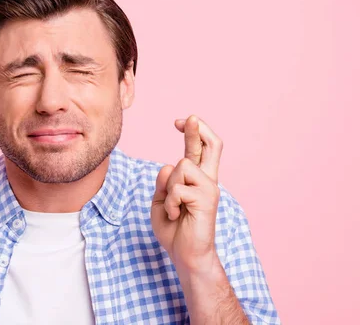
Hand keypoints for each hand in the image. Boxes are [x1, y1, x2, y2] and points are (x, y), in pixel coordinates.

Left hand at [151, 115, 222, 271]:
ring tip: (173, 209)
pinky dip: (169, 203)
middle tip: (189, 117)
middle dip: (198, 129)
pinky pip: (177, 188)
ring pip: (180, 166)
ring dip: (168, 188)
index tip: (180, 121)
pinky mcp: (207, 199)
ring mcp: (209, 188)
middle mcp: (207, 180)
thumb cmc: (173, 229)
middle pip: (211, 145)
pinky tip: (175, 215)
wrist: (185, 255)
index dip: (192, 132)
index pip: (199, 149)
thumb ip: (163, 183)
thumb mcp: (160, 201)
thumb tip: (168, 165)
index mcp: (196, 179)